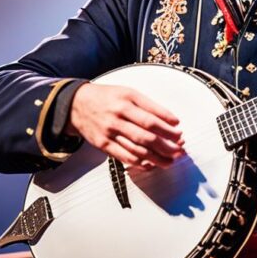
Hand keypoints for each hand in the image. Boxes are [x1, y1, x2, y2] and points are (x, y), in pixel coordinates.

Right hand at [68, 83, 184, 168]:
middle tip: (180, 149)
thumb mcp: (128, 93)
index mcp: (126, 100)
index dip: (168, 127)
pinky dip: (139, 163)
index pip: (152, 117)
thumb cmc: (107, 97)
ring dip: (157, 157)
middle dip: (167, 145)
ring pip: (137, 149)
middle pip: (147, 135)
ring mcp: (109, 132)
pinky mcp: (103, 144)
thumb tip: (170, 120)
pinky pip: (124, 157)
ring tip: (170, 161)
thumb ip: (148, 105)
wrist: (76, 104)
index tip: (179, 131)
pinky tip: (151, 164)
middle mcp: (118, 116)